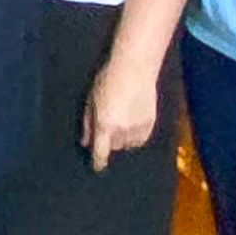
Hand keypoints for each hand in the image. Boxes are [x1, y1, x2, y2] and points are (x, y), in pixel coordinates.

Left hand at [83, 48, 163, 166]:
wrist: (135, 67)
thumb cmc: (107, 80)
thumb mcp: (90, 101)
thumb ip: (87, 125)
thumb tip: (86, 143)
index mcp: (104, 125)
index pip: (100, 154)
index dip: (98, 163)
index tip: (97, 167)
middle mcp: (122, 131)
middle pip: (113, 147)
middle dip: (108, 141)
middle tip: (108, 125)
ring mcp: (137, 128)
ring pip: (127, 144)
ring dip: (122, 138)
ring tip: (121, 119)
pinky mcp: (150, 124)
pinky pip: (140, 139)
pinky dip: (134, 135)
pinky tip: (132, 120)